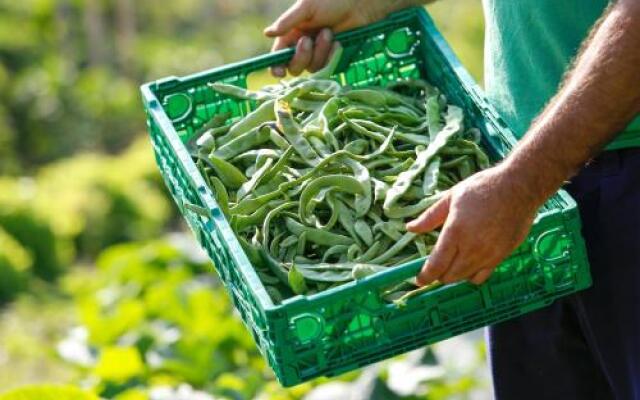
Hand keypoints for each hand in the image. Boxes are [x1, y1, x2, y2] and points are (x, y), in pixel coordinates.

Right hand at [264, 0, 417, 76]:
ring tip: (329, 32)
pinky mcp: (333, 58)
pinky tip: (338, 43)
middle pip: (294, 67)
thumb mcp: (307, 7)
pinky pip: (327, 67)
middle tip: (308, 40)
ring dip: (319, 52)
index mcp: (291, 33)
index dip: (276, 66)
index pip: (278, 56)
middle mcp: (303, 46)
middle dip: (301, 56)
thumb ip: (288, 21)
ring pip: (312, 68)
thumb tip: (267, 33)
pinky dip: (331, 56)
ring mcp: (319, 54)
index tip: (279, 71)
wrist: (360, 3)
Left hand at [406, 164, 540, 284]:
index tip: (418, 279)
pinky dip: (472, 274)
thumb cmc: (483, 188)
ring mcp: (489, 255)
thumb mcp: (451, 197)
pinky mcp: (503, 256)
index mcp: (455, 232)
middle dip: (438, 274)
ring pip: (465, 278)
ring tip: (451, 262)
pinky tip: (469, 263)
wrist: (520, 187)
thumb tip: (410, 228)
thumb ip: (429, 217)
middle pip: (449, 276)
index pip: (436, 265)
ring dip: (455, 275)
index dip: (425, 276)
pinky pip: (483, 276)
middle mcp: (472, 248)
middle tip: (435, 266)